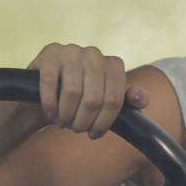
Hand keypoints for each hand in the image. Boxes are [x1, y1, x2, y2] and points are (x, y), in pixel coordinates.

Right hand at [26, 43, 150, 138]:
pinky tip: (51, 113)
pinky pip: (50, 83)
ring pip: (73, 92)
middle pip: (94, 99)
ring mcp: (72, 51)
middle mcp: (95, 54)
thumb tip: (136, 96)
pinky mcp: (50, 53)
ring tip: (64, 122)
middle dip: (84, 121)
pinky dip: (50, 104)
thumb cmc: (84, 95)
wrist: (49, 84)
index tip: (94, 134)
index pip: (114, 101)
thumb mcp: (109, 98)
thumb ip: (131, 100)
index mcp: (114, 64)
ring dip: (67, 114)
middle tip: (76, 129)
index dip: (104, 122)